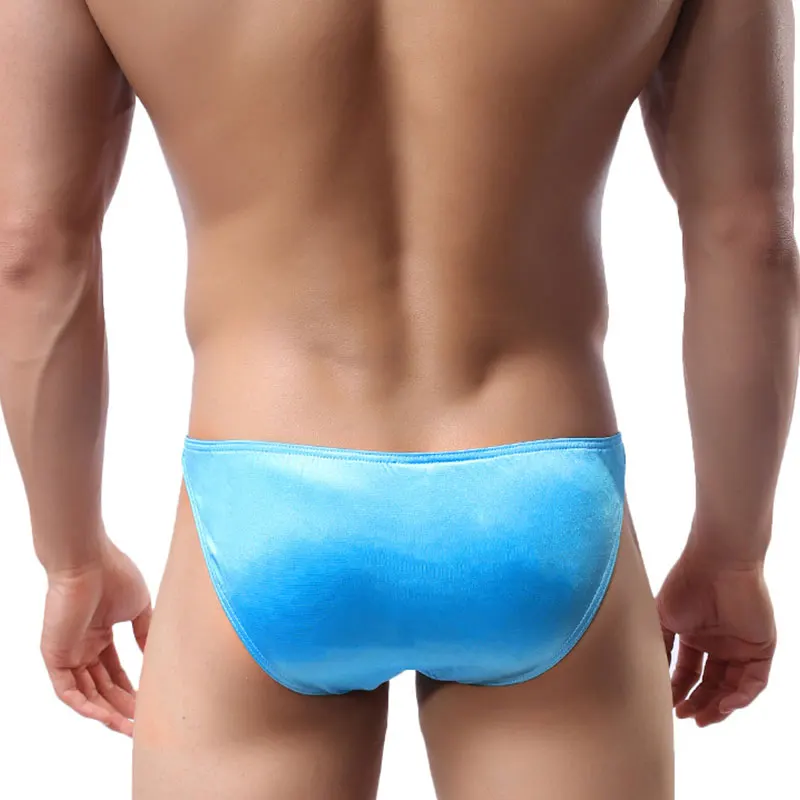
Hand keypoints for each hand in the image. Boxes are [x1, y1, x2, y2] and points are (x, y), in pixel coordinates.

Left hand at [40, 535, 151, 736]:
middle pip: (101, 687)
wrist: (88, 561)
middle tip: (141, 723)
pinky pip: (68, 691)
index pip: (114, 671)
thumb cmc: (114, 575)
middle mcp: (83, 646)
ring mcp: (68, 653)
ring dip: (106, 713)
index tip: (148, 704)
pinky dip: (86, 707)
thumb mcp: (139, 607)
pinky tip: (106, 718)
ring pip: (86, 694)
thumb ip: (145, 633)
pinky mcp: (55, 657)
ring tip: (128, 727)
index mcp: (100, 634)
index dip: (130, 689)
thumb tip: (154, 656)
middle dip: (121, 706)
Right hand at [657, 542, 775, 726]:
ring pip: (734, 687)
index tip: (668, 705)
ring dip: (719, 706)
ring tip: (703, 718)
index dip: (679, 690)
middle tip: (685, 717)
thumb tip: (652, 678)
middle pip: (712, 684)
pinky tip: (725, 704)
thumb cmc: (685, 583)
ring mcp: (741, 646)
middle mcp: (718, 643)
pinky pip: (755, 681)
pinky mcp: (761, 647)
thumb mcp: (662, 619)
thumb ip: (660, 647)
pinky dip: (742, 696)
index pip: (689, 672)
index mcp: (695, 635)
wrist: (716, 562)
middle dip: (699, 704)